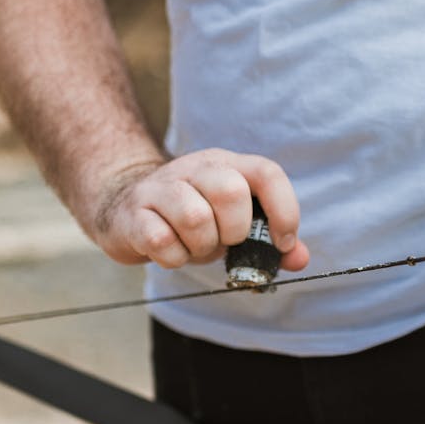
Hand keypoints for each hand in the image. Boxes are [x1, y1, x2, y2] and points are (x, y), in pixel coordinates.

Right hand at [86, 149, 309, 270]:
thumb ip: (268, 240)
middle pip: (230, 191)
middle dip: (234, 231)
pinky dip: (174, 258)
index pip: (267, 173)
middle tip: (224, 241)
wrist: (124, 207)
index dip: (284, 210)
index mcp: (228, 165)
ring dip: (202, 247)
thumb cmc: (192, 218)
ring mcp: (161, 187)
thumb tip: (299, 259)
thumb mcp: (233, 223)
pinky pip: (162, 241)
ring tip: (196, 246)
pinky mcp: (134, 212)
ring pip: (195, 217)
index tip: (283, 242)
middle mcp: (195, 167)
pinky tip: (172, 252)